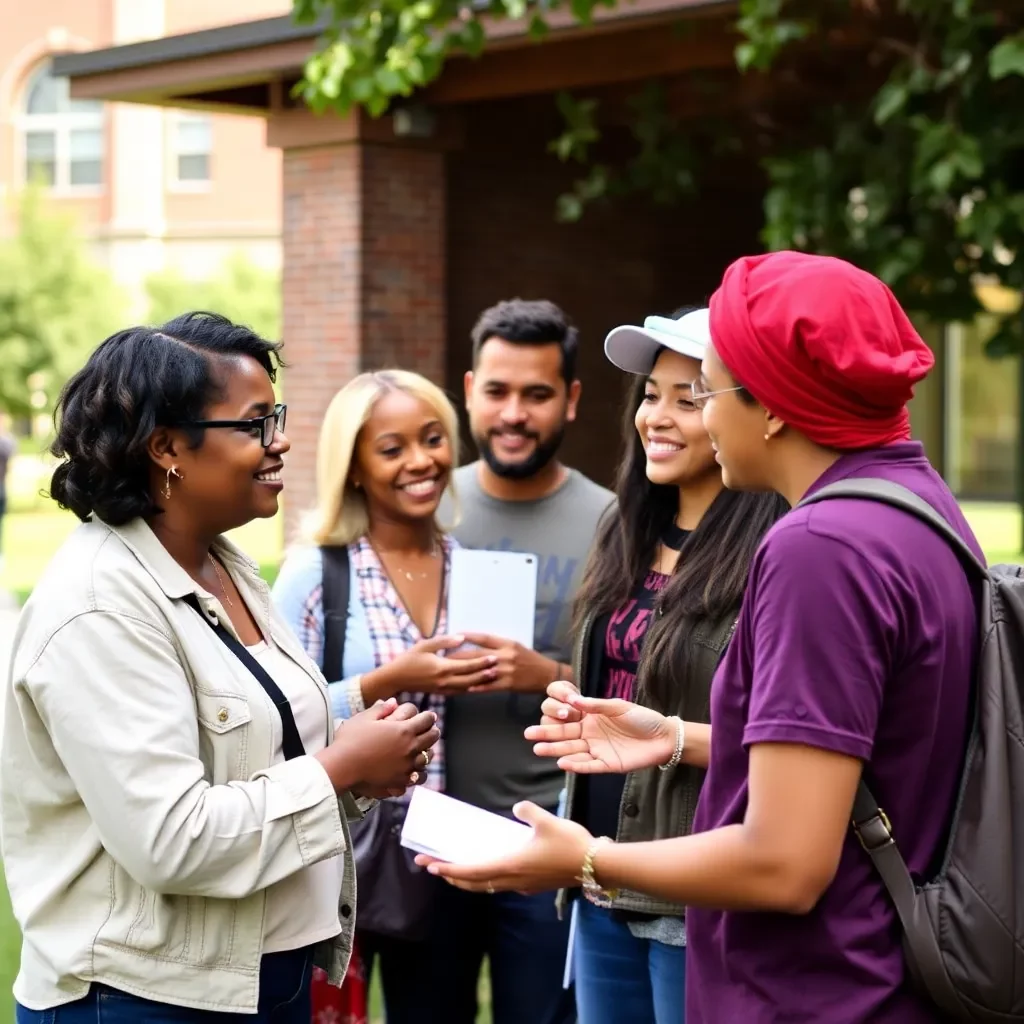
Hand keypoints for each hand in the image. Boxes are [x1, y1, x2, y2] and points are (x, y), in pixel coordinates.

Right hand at [316, 698, 439, 793]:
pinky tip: (414, 770)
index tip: (429, 716)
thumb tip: (394, 702)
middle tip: (430, 730)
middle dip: (432, 731)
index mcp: (403, 730)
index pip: (427, 720)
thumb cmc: (350, 740)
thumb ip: (381, 709)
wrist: (341, 767)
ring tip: (424, 750)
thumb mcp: (363, 718)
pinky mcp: (400, 782)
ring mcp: (407, 766)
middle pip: (432, 737)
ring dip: (428, 751)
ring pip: (428, 758)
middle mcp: (409, 748)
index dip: (428, 716)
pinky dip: (419, 772)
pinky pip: (418, 777)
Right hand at [364, 635, 499, 700]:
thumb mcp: (425, 645)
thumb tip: (461, 637)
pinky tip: (478, 685)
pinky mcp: (441, 693)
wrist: (395, 679)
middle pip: (471, 679)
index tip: (494, 657)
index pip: (467, 666)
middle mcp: (445, 680)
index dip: (482, 662)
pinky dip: (470, 689)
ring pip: (467, 688)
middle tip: (500, 668)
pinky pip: (459, 692)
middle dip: (486, 674)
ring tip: (494, 677)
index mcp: (442, 667)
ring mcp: (443, 688)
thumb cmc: (409, 659)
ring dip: (481, 683)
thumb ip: (444, 641)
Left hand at [414, 802, 592, 893]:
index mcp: (510, 865)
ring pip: (487, 886)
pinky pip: (501, 883)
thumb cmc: (570, 843)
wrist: (595, 865)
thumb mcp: (547, 821)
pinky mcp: (532, 884)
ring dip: (467, 879)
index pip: (471, 872)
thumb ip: (528, 812)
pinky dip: (486, 877)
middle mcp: (513, 880)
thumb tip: (518, 808)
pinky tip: (489, 865)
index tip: (430, 864)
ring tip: (453, 868)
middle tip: (431, 864)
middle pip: (474, 883)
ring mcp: (523, 885)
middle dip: (450, 875)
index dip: (448, 869)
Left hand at [447, 633, 558, 693]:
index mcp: (507, 643)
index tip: (453, 635)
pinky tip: (464, 688)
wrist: (546, 675)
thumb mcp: (516, 647)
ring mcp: (506, 670)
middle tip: (442, 657)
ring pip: (479, 671)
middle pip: (476, 654)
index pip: (483, 637)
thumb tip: (480, 644)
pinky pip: (488, 686)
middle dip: (458, 656)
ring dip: (463, 672)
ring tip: (449, 673)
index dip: (467, 636)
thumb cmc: (530, 660)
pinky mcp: (507, 684)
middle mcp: (505, 655)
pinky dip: (476, 687)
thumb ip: (499, 645)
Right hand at [524, 681, 674, 773]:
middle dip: (546, 735)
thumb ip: (595, 705)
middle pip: (565, 736)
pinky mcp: (608, 765)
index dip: (555, 717)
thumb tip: (573, 700)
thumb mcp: (618, 706)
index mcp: (592, 719)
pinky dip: (576, 765)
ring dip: (555, 751)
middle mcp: (591, 735)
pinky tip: (562, 763)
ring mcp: (598, 751)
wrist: (665, 737)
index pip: (568, 719)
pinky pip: (589, 766)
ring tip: (538, 750)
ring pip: (572, 751)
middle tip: (528, 735)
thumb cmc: (643, 718)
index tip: (543, 714)